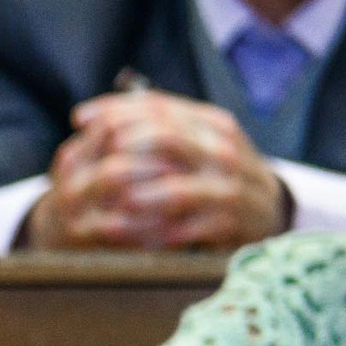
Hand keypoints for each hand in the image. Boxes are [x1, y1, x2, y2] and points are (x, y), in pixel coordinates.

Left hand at [27, 92, 286, 250]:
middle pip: (166, 138)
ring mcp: (230, 187)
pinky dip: (161, 233)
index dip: (114, 110)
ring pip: (179, 188)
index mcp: (212, 124)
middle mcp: (223, 150)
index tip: (78, 118)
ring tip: (115, 203)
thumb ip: (152, 128)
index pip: (159, 107)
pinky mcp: (232, 223)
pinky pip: (191, 228)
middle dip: (124, 147)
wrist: (267, 211)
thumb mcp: (193, 143)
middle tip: (93, 159)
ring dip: (142, 196)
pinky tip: (137, 238)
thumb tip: (86, 117)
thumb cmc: (213, 175)